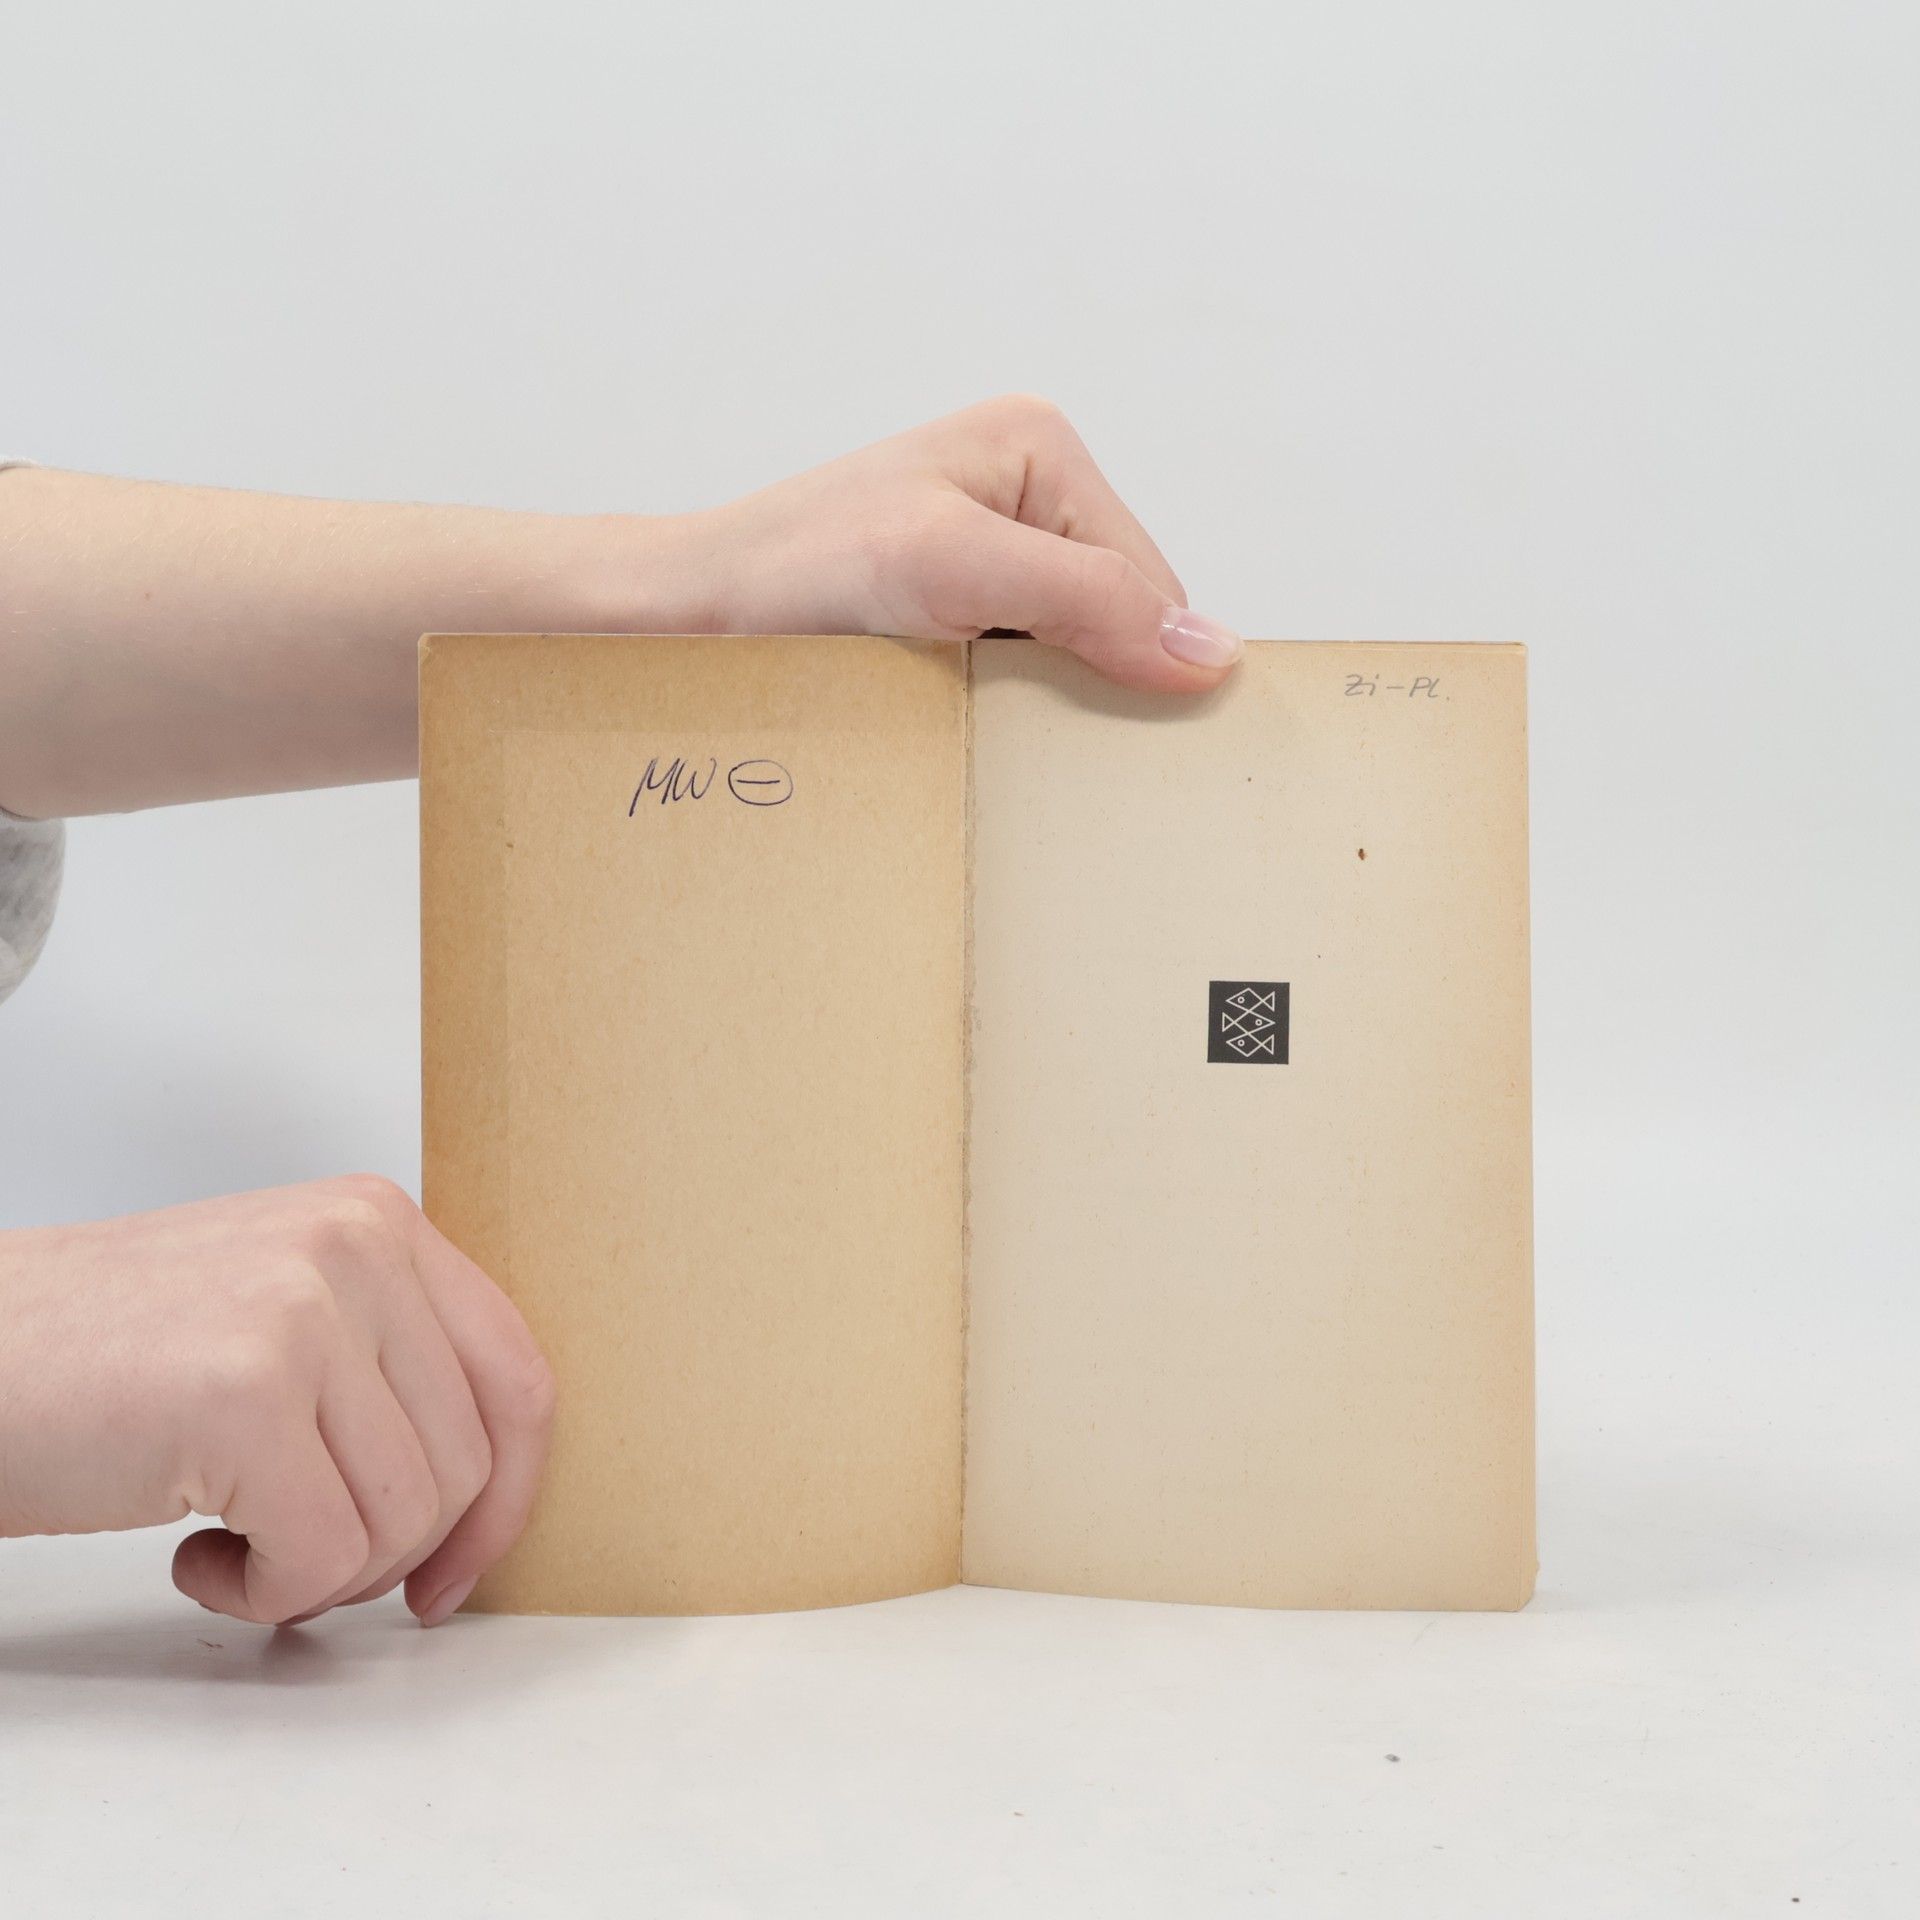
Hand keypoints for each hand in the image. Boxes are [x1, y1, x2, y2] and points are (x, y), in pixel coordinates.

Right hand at [0, 1176, 554, 1626]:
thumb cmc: (106, 1354)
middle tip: (305, 1562)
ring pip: (405, 1516)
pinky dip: (266, 1592)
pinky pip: (324, 1556)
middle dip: (394, 1551)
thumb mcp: (286, 1310)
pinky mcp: (243, 1396)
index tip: (460, 1567)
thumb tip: (487, 1496)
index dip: (508, 1495)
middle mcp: (357, 1247)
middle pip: (467, 1462)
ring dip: (322, 1575)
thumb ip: (391, 1366)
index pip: (516, 1374)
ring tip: (237, 1544)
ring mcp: (303, 1314)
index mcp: (380, 1223)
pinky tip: (197, 1557)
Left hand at [664, 394, 1243, 692]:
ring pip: (1073, 655)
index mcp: (1038, 448)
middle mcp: (1021, 491)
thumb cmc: (789, 572)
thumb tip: (1210, 651)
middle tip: (1034, 737)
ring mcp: (986, 551)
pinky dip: (1005, 712)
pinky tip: (965, 724)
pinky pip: (1020, 671)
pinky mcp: (950, 606)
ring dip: (1044, 706)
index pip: (1152, 582)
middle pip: (1117, 620)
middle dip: (1090, 683)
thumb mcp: (951, 568)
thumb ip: (1085, 598)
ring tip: (987, 726)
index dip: (1141, 665)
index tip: (1115, 741)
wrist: (680, 614)